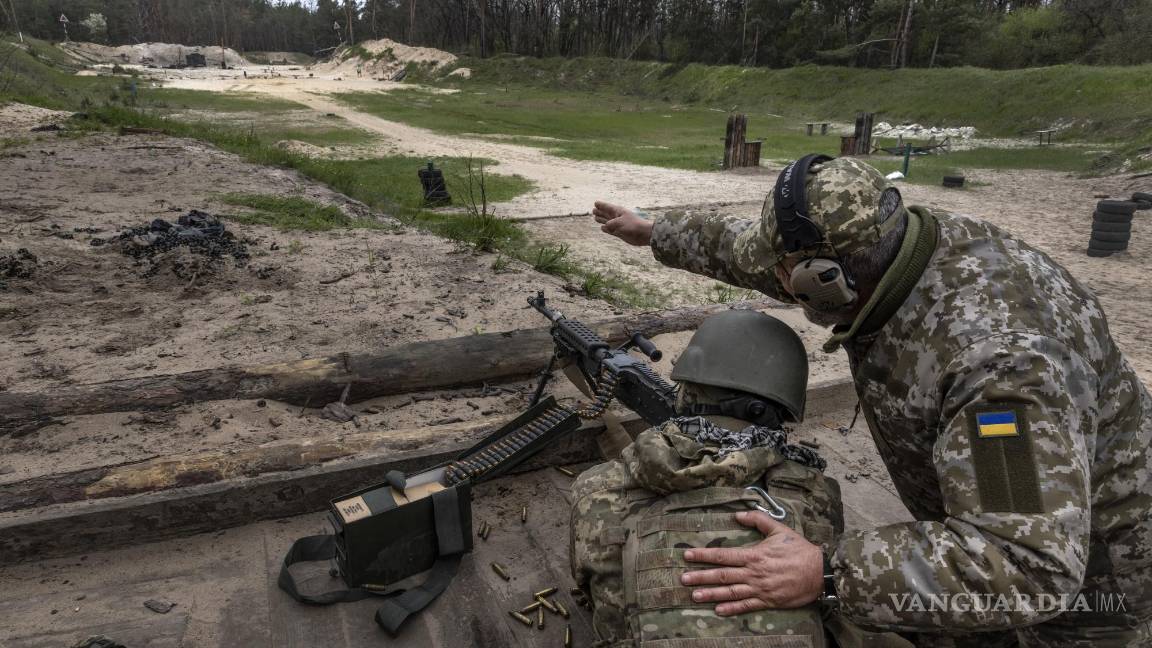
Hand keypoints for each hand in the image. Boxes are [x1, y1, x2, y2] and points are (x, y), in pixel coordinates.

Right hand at [592, 201, 653, 246]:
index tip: (595, 203)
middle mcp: (617, 217)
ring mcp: (618, 225)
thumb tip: (604, 227)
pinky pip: (610, 230)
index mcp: (618, 211)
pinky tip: (603, 228)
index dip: (601, 205)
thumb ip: (610, 224)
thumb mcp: (619, 222)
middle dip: (599, 212)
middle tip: (593, 210)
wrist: (643, 234)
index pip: (607, 207)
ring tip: (595, 218)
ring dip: (601, 220)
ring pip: (607, 221)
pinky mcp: (619, 233)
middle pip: (606, 214)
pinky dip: (606, 229)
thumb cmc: (633, 225)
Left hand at [680, 510, 823, 614]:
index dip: (703, 555)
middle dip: (701, 577)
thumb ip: (758, 520)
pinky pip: (746, 606)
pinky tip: (718, 610)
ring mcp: (760, 589)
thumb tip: (738, 514)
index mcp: (754, 555)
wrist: (819, 572)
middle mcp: (753, 573)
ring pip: (730, 592)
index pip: (723, 555)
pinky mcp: (768, 601)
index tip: (687, 556)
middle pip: (722, 575)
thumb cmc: (799, 550)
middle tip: (683, 579)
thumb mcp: (779, 529)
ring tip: (694, 596)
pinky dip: (732, 608)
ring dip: (711, 594)